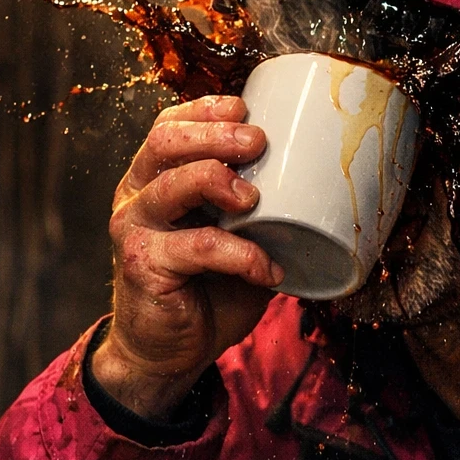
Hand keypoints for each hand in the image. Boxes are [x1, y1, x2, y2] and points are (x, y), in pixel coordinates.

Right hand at [91, 95, 282, 418]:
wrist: (169, 352)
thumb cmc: (206, 290)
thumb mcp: (235, 237)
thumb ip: (259, 209)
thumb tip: (324, 183)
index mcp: (155, 178)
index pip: (169, 125)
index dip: (204, 110)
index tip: (246, 107)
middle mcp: (136, 195)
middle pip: (165, 142)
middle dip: (214, 135)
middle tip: (257, 142)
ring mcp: (134, 228)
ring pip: (171, 186)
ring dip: (218, 181)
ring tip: (255, 199)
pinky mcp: (143, 265)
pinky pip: (196, 247)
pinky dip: (240, 255)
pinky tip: (268, 268)